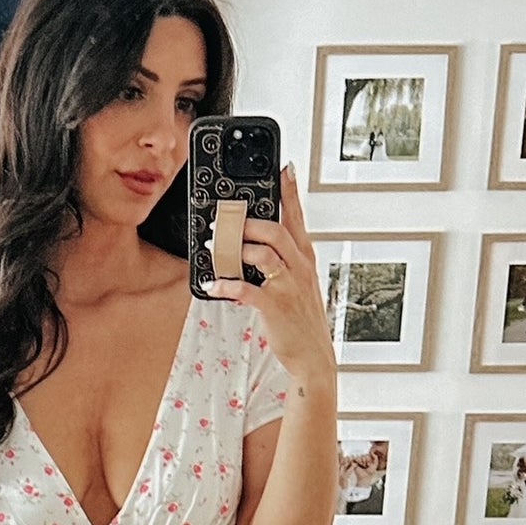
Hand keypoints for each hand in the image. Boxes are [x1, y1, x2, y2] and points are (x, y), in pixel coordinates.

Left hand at [203, 164, 335, 383]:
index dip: (289, 191)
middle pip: (275, 229)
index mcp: (304, 258)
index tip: (282, 168)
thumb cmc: (302, 320)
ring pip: (262, 253)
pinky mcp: (274, 306)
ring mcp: (288, 286)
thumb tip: (257, 244)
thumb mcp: (300, 284)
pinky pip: (246, 290)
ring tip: (215, 247)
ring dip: (235, 248)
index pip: (297, 217)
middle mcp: (298, 267)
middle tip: (225, 219)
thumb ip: (283, 261)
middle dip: (247, 221)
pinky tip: (212, 284)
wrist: (313, 356)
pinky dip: (225, 285)